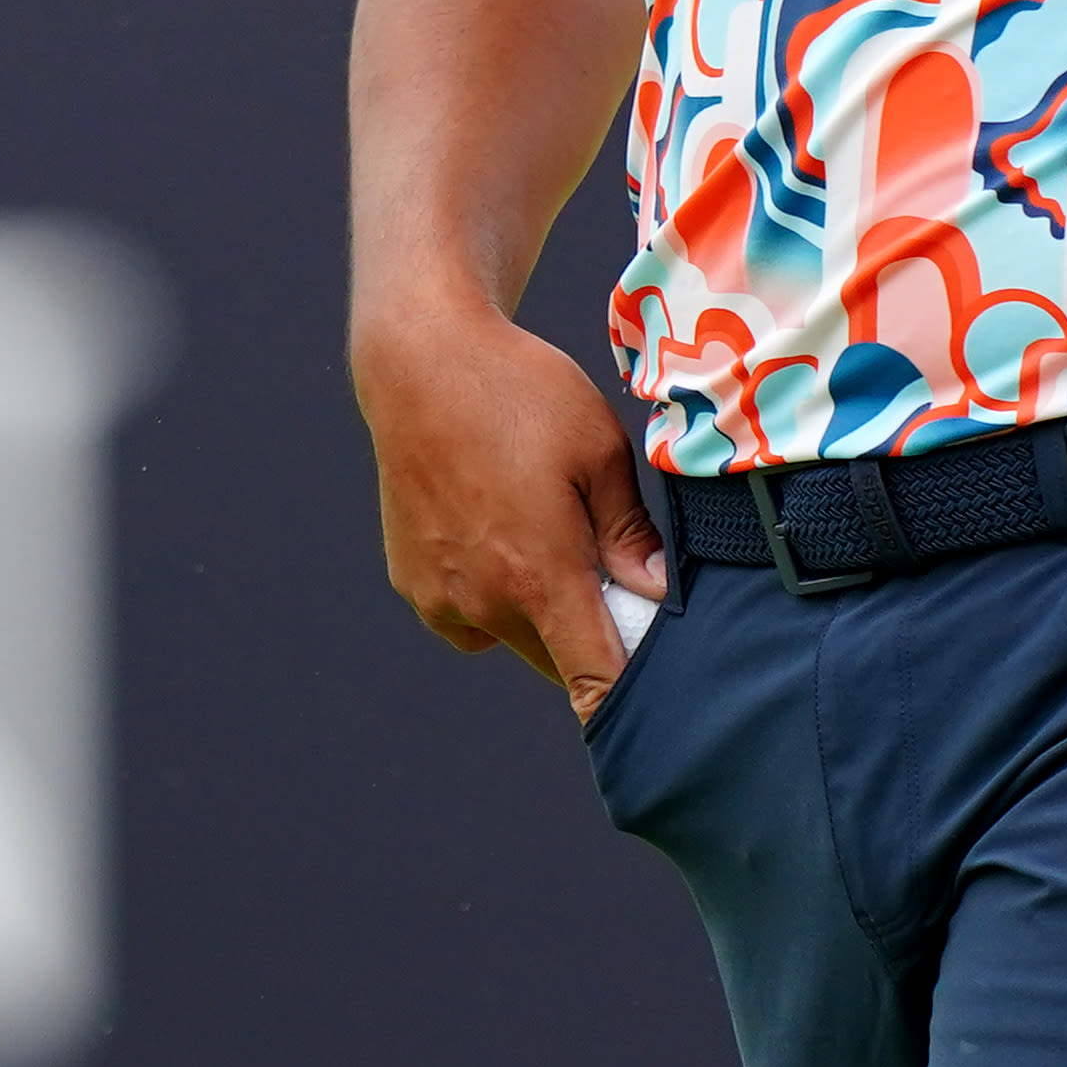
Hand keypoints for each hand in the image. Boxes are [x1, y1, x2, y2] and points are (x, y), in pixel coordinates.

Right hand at [354, 295, 664, 716]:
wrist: (420, 362)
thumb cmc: (517, 394)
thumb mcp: (599, 448)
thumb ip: (629, 531)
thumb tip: (654, 591)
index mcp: (540, 575)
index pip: (592, 680)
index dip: (626, 701)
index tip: (654, 704)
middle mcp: (485, 601)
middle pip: (557, 662)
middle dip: (588, 634)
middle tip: (604, 567)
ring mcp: (441, 597)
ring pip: (512, 639)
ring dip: (537, 615)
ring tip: (539, 534)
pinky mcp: (413, 584)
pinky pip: (469, 618)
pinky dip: (491, 598)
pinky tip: (494, 534)